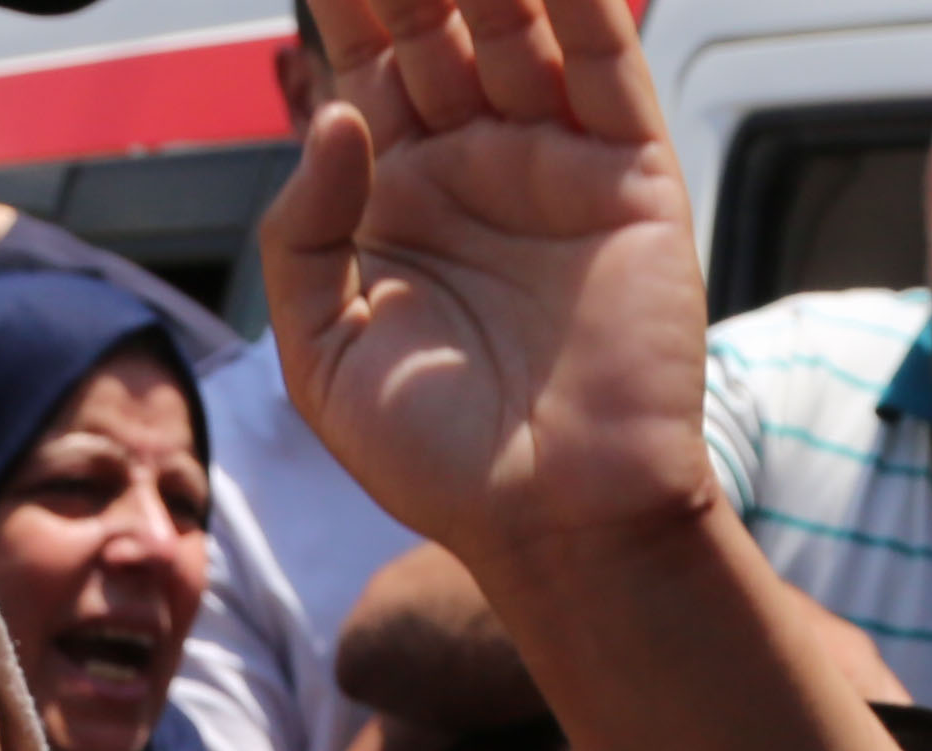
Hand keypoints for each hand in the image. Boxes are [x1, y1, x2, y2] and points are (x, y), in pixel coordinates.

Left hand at [259, 0, 923, 750]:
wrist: (553, 519)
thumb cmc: (435, 461)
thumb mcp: (323, 355)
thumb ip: (304, 234)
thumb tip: (332, 116)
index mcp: (390, 200)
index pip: (362, 69)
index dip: (344, 7)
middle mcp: (470, 165)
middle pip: (436, 28)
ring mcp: (551, 160)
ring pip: (516, 27)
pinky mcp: (627, 172)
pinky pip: (605, 63)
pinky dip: (582, 2)